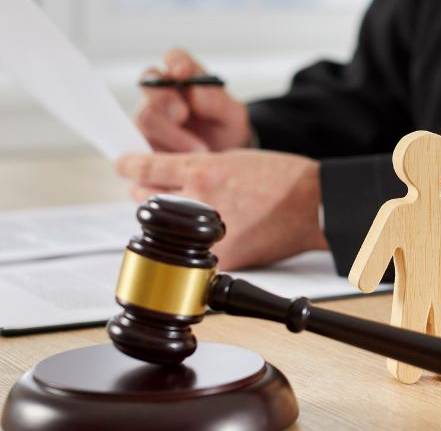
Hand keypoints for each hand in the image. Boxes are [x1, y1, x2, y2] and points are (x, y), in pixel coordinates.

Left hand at [116, 149, 327, 269]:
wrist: (314, 205)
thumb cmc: (284, 179)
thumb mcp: (235, 159)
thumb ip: (202, 170)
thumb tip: (176, 179)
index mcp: (202, 172)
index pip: (147, 168)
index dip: (130, 166)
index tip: (122, 165)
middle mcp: (199, 202)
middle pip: (150, 200)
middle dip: (150, 195)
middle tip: (154, 191)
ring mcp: (209, 234)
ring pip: (170, 232)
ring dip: (172, 224)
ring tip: (190, 217)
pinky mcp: (223, 258)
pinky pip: (198, 253)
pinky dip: (200, 247)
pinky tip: (216, 236)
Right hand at [137, 48, 250, 151]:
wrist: (223, 163)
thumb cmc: (226, 132)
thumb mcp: (233, 117)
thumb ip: (217, 102)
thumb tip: (194, 94)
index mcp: (186, 79)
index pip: (175, 58)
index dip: (176, 62)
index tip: (183, 73)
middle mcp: (162, 94)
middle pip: (149, 84)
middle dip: (165, 98)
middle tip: (183, 114)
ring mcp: (150, 118)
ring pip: (144, 117)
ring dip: (169, 133)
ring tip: (198, 150)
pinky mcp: (143, 143)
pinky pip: (140, 145)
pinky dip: (160, 152)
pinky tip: (179, 160)